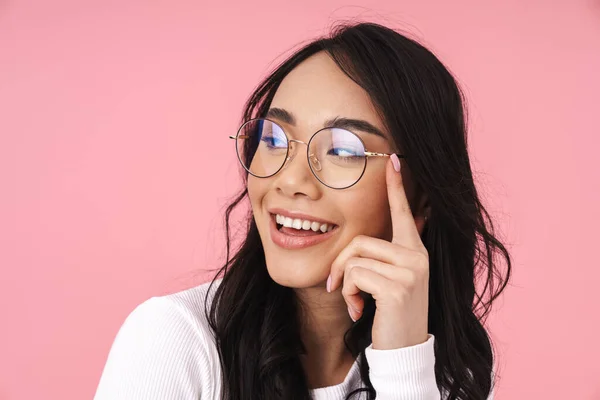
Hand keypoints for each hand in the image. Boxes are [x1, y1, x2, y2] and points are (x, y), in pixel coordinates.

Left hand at [327, 154, 429, 349]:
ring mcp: (410, 270)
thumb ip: (386, 257)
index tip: (394, 160)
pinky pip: (354, 275)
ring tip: (355, 302)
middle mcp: (417, 256)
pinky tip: (358, 311)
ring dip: (344, 283)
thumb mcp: (391, 282)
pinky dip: (348, 294)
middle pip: (359, 241)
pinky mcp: (398, 287)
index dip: (397, 187)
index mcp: (414, 251)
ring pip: (354, 258)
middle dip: (340, 265)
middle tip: (338, 288)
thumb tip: (378, 237)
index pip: (404, 213)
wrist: (403, 350)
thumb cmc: (391, 315)